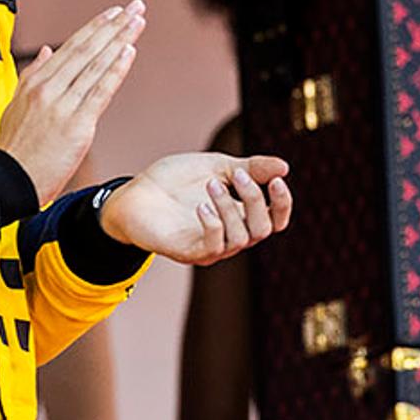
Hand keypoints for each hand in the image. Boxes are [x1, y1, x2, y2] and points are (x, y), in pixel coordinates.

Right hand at [0, 2, 142, 202]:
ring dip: (121, 40)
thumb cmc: (15, 149)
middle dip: (114, 26)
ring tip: (138, 22)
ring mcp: (63, 106)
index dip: (95, 27)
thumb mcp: (15, 106)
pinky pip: (100, 92)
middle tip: (135, 7)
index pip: (71, 46)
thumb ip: (32, 75)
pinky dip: (116, 70)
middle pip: (87, 49)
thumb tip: (48, 50)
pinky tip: (129, 52)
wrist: (8, 183)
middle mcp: (49, 89)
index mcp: (35, 83)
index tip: (114, 13)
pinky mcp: (77, 125)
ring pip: (96, 65)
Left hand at [101, 152, 294, 265]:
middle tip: (238, 175)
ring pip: (240, 239)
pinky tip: (202, 206)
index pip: (275, 220)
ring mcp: (209, 247)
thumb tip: (284, 167)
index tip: (277, 180)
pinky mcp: (188, 253)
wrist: (135, 192)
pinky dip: (213, 225)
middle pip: (262, 230)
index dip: (283, 204)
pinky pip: (212, 248)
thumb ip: (251, 168)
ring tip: (211, 185)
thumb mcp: (218, 166)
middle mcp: (229, 235)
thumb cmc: (176, 180)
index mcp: (240, 215)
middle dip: (255, 200)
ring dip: (230, 208)